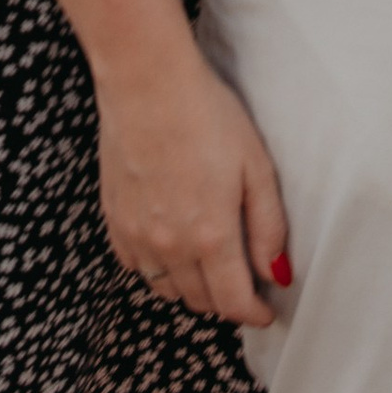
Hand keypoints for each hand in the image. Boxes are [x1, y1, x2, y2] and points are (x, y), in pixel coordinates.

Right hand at [98, 43, 289, 325]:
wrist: (146, 79)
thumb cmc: (206, 114)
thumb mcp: (255, 166)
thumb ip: (268, 228)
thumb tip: (278, 276)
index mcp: (212, 236)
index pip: (234, 304)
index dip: (254, 313)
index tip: (265, 309)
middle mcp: (171, 245)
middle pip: (200, 301)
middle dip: (226, 300)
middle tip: (242, 280)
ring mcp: (137, 234)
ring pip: (166, 288)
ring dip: (191, 287)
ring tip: (209, 264)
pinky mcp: (114, 218)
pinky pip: (136, 265)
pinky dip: (156, 267)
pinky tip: (171, 243)